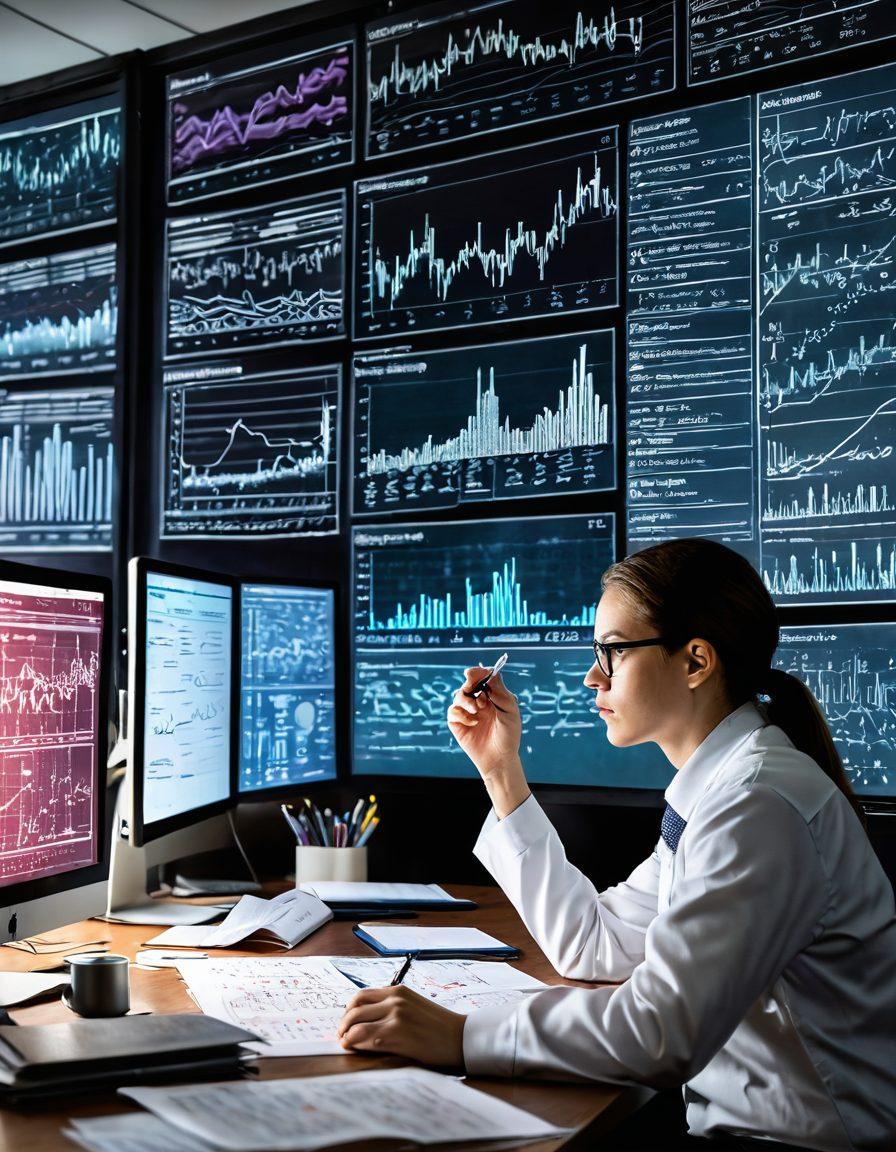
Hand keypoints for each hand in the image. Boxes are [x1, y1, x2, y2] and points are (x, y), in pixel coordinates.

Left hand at [337, 984, 464, 1067]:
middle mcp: (395, 1000)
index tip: (346, 1021)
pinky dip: (355, 1044)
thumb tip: (366, 1020)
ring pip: (355, 1023)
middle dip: (343, 1023)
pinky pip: (365, 1038)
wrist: (460, 1038)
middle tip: (342, 1035)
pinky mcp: (396, 1035)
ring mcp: (395, 1017)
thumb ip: (392, 1008)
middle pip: (354, 1008)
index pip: (361, 995)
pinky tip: (354, 1049)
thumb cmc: (438, 1027)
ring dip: (345, 1035)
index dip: (348, 1010)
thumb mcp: (414, 1006)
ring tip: (346, 1044)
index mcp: (398, 991)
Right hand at [447, 667, 521, 779]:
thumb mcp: (510, 711)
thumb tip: (491, 673)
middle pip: (468, 683)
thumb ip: (500, 691)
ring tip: (476, 710)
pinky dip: (462, 715)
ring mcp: (467, 713)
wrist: (500, 758)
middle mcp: (478, 702)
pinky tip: (473, 723)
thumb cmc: (509, 735)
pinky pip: (453, 712)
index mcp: (492, 696)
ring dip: (466, 700)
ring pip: (458, 696)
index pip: (482, 678)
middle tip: (471, 685)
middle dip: (469, 682)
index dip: (478, 672)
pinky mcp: (458, 724)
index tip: (475, 672)